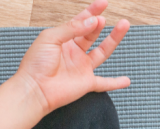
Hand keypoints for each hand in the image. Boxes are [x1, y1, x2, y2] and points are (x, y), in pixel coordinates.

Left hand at [14, 0, 130, 114]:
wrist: (34, 88)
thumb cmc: (35, 64)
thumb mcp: (50, 37)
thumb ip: (72, 28)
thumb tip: (92, 21)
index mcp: (63, 40)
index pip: (80, 22)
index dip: (92, 11)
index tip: (103, 3)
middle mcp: (74, 52)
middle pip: (92, 33)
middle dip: (99, 23)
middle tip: (104, 18)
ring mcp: (81, 67)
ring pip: (102, 51)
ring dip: (113, 39)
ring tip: (123, 25)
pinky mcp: (87, 83)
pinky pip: (105, 83)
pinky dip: (116, 83)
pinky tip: (126, 81)